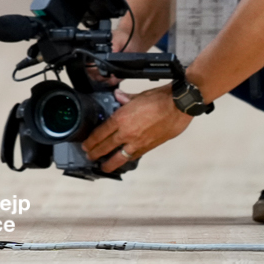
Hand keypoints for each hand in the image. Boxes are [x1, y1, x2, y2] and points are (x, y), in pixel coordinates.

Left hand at [79, 84, 193, 173]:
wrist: (178, 107)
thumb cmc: (160, 99)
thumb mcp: (137, 96)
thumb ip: (124, 98)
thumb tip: (117, 96)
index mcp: (121, 118)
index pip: (100, 133)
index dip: (91, 141)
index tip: (86, 145)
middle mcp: (127, 132)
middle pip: (106, 146)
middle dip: (95, 153)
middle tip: (89, 156)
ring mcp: (137, 142)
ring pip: (119, 157)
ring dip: (109, 163)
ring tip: (103, 167)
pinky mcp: (148, 147)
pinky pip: (133, 156)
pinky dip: (126, 160)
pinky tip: (122, 162)